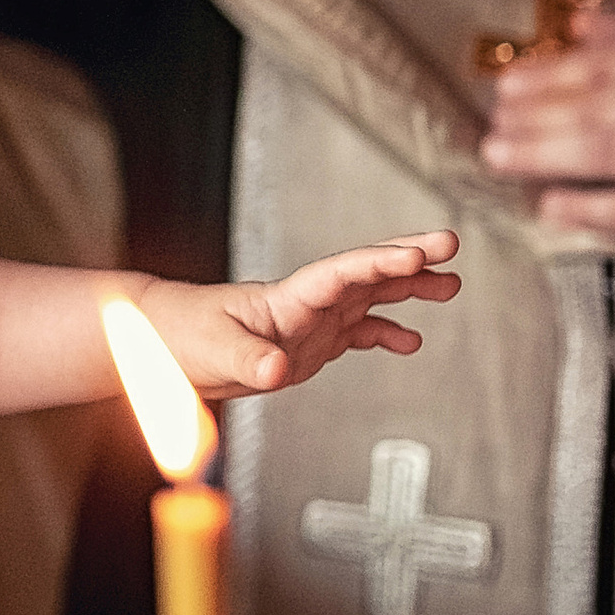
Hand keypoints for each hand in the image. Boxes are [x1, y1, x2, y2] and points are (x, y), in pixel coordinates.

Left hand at [150, 232, 459, 396]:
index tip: (414, 256)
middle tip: (449, 245)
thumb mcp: (213, 352)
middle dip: (407, 259)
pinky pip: (357, 332)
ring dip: (409, 289)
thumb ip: (248, 360)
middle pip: (364, 273)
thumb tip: (277, 368)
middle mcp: (305, 304)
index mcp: (286, 299)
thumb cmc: (182, 336)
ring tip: (450, 285)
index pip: (341, 273)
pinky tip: (411, 341)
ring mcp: (310, 322)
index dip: (378, 263)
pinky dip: (386, 333)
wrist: (163, 344)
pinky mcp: (309, 344)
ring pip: (369, 297)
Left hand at [479, 10, 614, 254]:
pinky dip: (587, 208)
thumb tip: (584, 25)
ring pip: (606, 153)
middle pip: (599, 105)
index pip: (610, 62)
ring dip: (542, 154)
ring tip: (502, 156)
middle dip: (535, 116)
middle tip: (492, 124)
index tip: (507, 82)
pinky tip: (550, 205)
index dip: (551, 73)